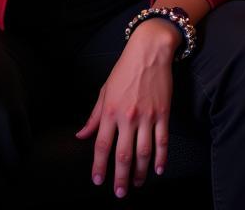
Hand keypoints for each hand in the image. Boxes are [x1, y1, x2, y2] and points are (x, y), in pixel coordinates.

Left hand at [76, 19, 176, 195]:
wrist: (150, 51)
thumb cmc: (125, 69)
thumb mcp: (105, 90)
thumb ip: (94, 116)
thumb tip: (81, 135)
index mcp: (110, 111)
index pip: (102, 146)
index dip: (99, 167)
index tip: (98, 181)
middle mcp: (128, 117)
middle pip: (123, 155)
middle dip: (120, 178)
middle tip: (119, 193)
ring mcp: (147, 116)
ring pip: (144, 152)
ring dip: (140, 172)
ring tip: (137, 184)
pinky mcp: (163, 113)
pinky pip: (162, 140)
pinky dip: (161, 158)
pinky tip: (157, 169)